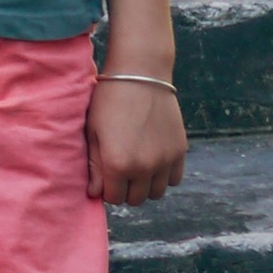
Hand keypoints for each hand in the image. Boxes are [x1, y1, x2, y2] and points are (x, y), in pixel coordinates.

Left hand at [88, 72, 187, 204]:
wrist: (140, 73)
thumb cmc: (109, 99)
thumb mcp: (93, 130)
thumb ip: (94, 165)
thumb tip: (94, 193)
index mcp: (117, 164)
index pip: (113, 198)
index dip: (107, 188)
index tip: (105, 175)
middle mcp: (143, 168)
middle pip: (135, 199)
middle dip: (125, 189)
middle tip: (120, 170)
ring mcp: (164, 161)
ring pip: (156, 193)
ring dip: (145, 185)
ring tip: (136, 164)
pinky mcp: (179, 151)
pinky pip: (174, 180)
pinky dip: (163, 175)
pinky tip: (153, 159)